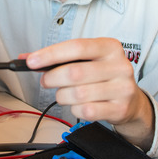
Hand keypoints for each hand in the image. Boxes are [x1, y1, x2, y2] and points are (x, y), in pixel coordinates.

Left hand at [26, 38, 153, 149]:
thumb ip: (58, 58)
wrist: (131, 101)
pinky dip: (75, 109)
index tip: (31, 61)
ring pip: (78, 94)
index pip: (76, 47)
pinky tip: (78, 104)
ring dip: (62, 96)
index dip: (51, 54)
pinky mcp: (120, 108)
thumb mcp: (87, 60)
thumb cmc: (103, 77)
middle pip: (74, 72)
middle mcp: (119, 65)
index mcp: (110, 47)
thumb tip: (26, 59)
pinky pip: (86, 111)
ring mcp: (122, 88)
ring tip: (64, 94)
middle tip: (46, 81)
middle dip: (52, 78)